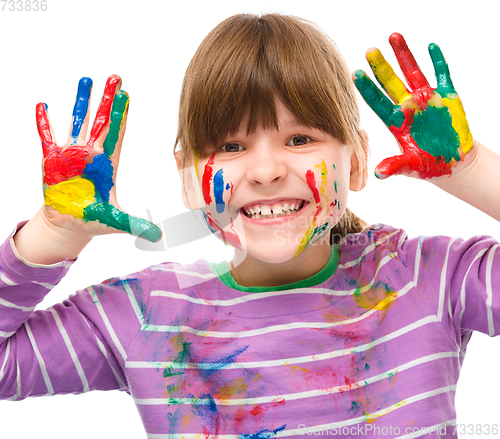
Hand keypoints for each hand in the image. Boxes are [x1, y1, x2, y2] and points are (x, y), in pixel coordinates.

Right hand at [37, 75, 160, 241]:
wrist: (69, 225)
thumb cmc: (93, 220)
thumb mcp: (116, 222)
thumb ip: (137, 225)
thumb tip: (159, 236)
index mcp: (108, 164)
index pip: (117, 134)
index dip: (122, 116)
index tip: (127, 95)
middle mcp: (91, 154)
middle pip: (101, 121)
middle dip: (107, 100)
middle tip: (114, 76)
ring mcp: (71, 155)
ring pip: (77, 122)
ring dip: (82, 102)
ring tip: (86, 80)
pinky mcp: (51, 161)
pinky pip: (46, 137)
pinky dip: (44, 123)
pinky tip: (43, 106)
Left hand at [353, 33, 472, 178]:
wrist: (453, 163)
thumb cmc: (428, 164)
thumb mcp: (411, 166)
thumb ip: (395, 166)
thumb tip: (378, 174)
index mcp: (396, 122)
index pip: (377, 102)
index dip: (367, 89)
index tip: (354, 74)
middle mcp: (407, 107)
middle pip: (390, 82)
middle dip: (380, 67)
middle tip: (369, 51)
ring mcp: (425, 99)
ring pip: (412, 72)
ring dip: (403, 55)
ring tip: (393, 36)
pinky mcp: (446, 96)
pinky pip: (442, 74)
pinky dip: (437, 61)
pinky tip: (430, 46)